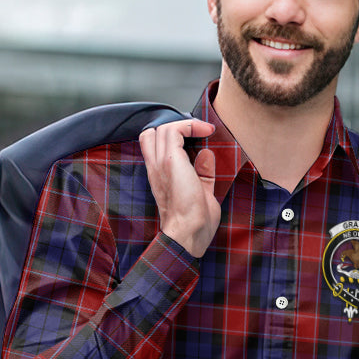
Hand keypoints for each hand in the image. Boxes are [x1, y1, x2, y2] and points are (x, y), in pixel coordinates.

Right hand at [139, 118, 218, 257]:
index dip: (172, 137)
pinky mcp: (170, 161)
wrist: (188, 234)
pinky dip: (190, 126)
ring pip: (162, 128)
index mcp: (159, 177)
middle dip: (175, 128)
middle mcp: (155, 168)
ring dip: (185, 125)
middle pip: (152, 133)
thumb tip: (206, 154)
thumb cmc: (195, 223)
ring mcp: (160, 164)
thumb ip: (203, 173)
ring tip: (204, 130)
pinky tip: (205, 131)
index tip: (197, 138)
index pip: (152, 145)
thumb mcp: (202, 192)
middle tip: (197, 134)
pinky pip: (174, 130)